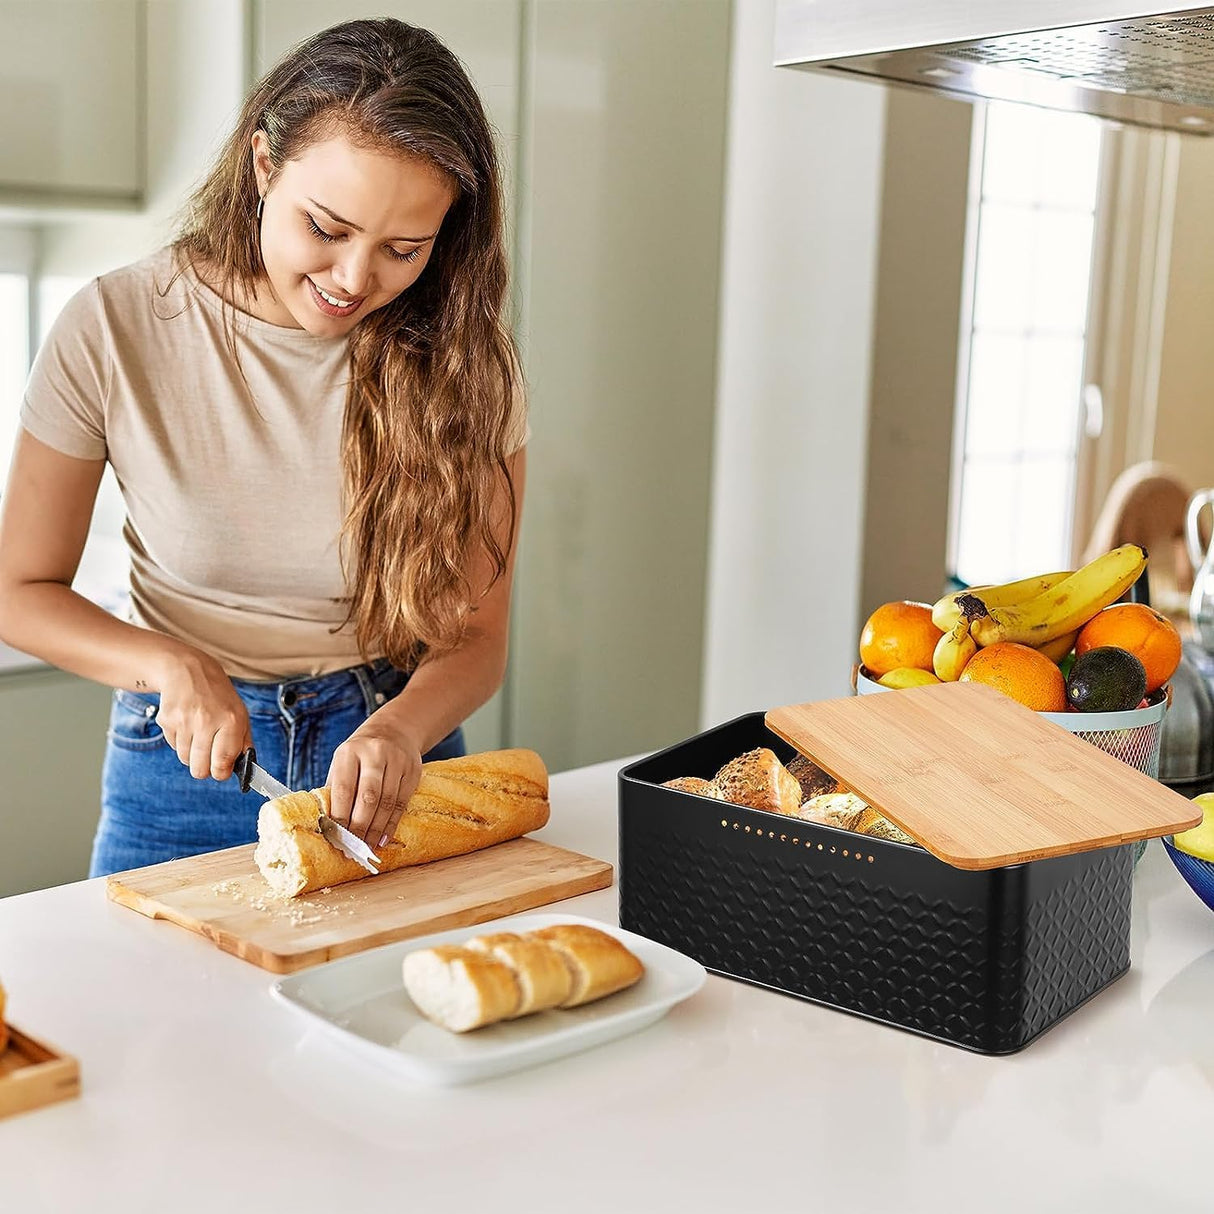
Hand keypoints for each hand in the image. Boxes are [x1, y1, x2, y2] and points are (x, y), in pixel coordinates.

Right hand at [154, 648, 251, 780]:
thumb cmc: (218, 696)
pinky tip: (187, 724)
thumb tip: (246, 769)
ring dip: (192, 753)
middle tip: (209, 757)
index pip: (222, 763)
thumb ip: (244, 743)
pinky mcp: (167, 720)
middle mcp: (207, 721)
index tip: (221, 771)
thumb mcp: (240, 714)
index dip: (221, 773)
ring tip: (199, 734)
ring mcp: (184, 721)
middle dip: (204, 768)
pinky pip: (173, 747)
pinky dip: (180, 741)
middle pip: (200, 769)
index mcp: (231, 720)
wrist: (188, 671)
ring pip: (185, 760)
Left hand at [326, 718, 422, 846]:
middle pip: (368, 797)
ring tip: (367, 847)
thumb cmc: (360, 754)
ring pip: (387, 802)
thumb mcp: (343, 762)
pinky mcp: (413, 770)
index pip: (344, 789)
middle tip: (353, 848)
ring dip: (376, 829)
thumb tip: (326, 825)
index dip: (340, 816)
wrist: (394, 730)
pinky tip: (383, 837)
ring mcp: (397, 761)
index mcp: (350, 752)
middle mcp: (375, 754)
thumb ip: (336, 788)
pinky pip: (402, 802)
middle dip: (359, 827)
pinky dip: (392, 823)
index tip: (335, 838)